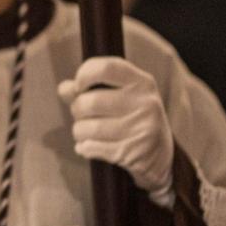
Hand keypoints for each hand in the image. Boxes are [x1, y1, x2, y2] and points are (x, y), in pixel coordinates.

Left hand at [57, 56, 175, 207]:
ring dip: (79, 132)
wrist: (160, 156)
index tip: (78, 86)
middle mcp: (146, 104)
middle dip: (77, 110)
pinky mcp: (132, 153)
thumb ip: (89, 89)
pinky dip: (84, 148)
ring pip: (86, 128)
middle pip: (89, 102)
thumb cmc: (132, 119)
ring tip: (87, 133)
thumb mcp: (119, 97)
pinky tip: (90, 147)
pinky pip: (90, 148)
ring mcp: (141, 129)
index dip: (84, 75)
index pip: (106, 68)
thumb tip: (64, 88)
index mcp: (143, 83)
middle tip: (83, 116)